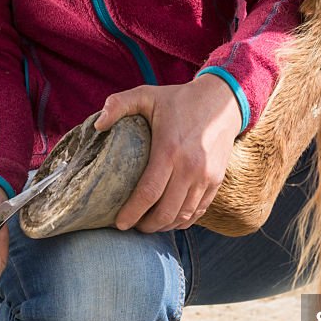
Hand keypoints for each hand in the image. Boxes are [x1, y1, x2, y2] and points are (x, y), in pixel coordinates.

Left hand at [95, 74, 240, 232]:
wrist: (223, 101)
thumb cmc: (179, 100)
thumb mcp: (147, 94)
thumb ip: (118, 104)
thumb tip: (97, 125)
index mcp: (169, 150)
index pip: (148, 193)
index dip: (132, 213)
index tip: (120, 223)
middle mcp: (190, 167)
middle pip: (166, 211)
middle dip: (147, 225)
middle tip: (132, 226)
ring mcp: (206, 176)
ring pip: (183, 215)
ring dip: (165, 226)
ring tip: (149, 225)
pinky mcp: (217, 181)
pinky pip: (199, 211)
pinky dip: (183, 221)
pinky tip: (170, 220)